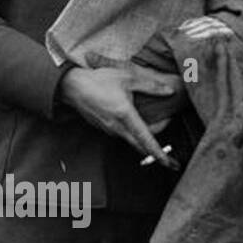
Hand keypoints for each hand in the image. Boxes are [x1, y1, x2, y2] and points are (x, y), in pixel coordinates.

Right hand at [59, 64, 178, 166]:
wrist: (71, 86)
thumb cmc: (97, 81)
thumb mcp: (127, 78)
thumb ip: (150, 86)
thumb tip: (168, 91)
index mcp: (126, 116)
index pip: (147, 141)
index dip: (161, 154)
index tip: (171, 164)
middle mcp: (117, 127)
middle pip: (141, 147)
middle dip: (156, 150)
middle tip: (167, 149)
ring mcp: (108, 129)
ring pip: (131, 140)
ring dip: (143, 138)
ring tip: (154, 124)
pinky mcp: (103, 128)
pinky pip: (121, 134)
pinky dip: (132, 132)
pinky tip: (133, 120)